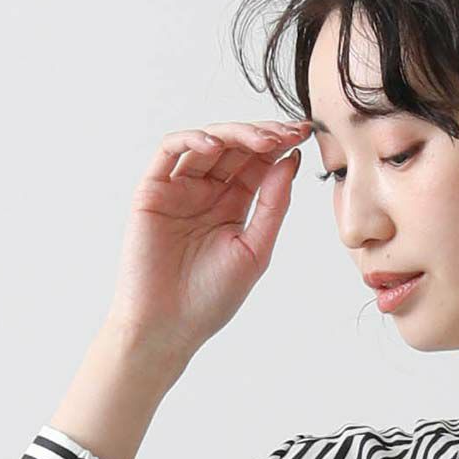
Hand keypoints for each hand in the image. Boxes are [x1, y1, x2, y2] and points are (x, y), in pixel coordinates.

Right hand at [103, 118, 313, 365]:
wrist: (168, 326)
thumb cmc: (210, 298)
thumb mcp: (255, 249)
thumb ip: (273, 205)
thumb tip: (291, 160)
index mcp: (233, 206)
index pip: (258, 164)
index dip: (280, 146)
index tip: (306, 135)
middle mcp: (207, 192)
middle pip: (236, 148)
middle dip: (265, 135)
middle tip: (290, 131)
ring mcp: (179, 188)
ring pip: (208, 142)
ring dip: (236, 133)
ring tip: (263, 139)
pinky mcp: (153, 190)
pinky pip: (170, 151)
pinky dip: (193, 140)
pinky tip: (216, 144)